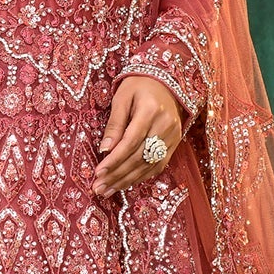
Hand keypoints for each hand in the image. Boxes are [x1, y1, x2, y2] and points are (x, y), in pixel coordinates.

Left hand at [94, 76, 183, 197]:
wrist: (166, 82)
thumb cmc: (138, 87)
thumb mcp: (121, 98)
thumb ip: (114, 124)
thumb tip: (104, 150)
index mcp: (151, 110)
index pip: (131, 141)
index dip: (114, 159)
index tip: (98, 172)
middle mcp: (165, 125)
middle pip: (139, 156)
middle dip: (117, 175)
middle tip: (99, 188)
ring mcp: (173, 136)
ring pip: (149, 165)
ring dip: (127, 180)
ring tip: (107, 191)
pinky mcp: (175, 143)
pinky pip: (158, 165)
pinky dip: (141, 177)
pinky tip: (125, 184)